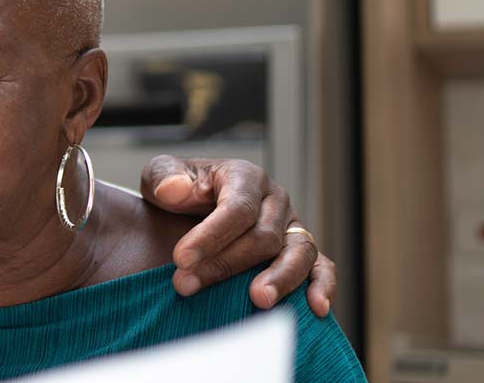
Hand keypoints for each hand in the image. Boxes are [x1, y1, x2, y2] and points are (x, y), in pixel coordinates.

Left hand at [140, 155, 336, 316]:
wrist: (192, 207)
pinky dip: (322, 286)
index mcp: (244, 177)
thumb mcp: (161, 176)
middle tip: (185, 286)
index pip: (236, 208)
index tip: (181, 259)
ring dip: (279, 279)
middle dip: (224, 264)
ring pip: (298, 253)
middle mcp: (275, 201)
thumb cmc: (178, 192)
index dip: (210, 235)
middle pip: (263, 236)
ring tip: (257, 300)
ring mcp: (291, 227)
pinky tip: (316, 308)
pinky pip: (321, 268)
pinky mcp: (300, 251)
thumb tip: (174, 190)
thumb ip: (164, 177)